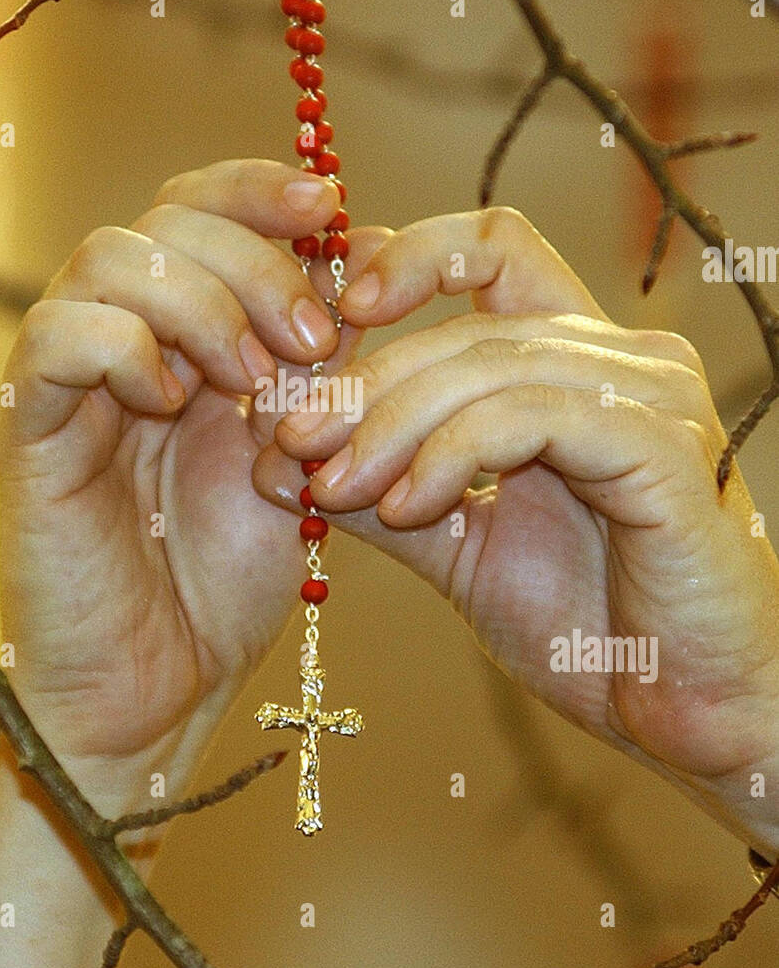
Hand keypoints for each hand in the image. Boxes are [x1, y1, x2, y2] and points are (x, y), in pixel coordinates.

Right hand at [0, 159, 378, 808]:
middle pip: (164, 219)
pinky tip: (173, 399)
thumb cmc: (225, 578)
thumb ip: (323, 362)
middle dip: (254, 259)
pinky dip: (125, 346)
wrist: (160, 683)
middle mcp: (120, 337)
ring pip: (108, 258)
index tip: (334, 206)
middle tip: (314, 334)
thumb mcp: (299, 453)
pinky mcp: (27, 426)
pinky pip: (55, 336)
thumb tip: (368, 250)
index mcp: (182, 332)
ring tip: (252, 378)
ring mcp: (67, 377)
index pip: (203, 209)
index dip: (263, 190)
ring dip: (200, 302)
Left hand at [256, 206, 778, 854]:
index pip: (492, 250)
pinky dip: (453, 453)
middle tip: (289, 438)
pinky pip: (531, 417)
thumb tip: (277, 459)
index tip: (328, 323)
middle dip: (362, 379)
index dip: (404, 259)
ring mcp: (651, 396)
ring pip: (491, 363)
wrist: (691, 717)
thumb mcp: (459, 546)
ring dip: (392, 422)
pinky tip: (405, 506)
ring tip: (330, 483)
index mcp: (579, 363)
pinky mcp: (663, 449)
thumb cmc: (589, 629)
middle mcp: (623, 359)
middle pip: (467, 323)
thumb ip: (381, 491)